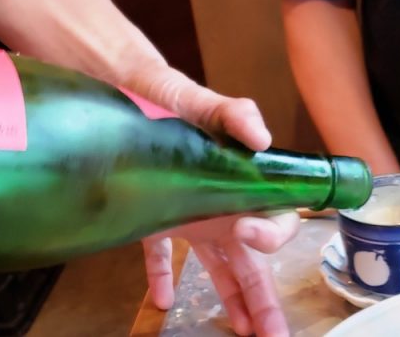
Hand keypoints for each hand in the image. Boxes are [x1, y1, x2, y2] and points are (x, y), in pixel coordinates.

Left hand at [126, 65, 295, 335]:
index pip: (275, 220)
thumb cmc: (167, 93)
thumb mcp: (200, 100)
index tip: (249, 234)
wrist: (124, 87)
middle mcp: (220, 204)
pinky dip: (161, 278)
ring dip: (230, 298)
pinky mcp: (153, 215)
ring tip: (240, 330)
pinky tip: (162, 301)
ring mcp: (188, 213)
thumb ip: (232, 113)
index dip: (272, 235)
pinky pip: (161, 255)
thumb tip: (260, 137)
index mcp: (240, 182)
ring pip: (217, 266)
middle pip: (253, 260)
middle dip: (264, 297)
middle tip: (272, 333)